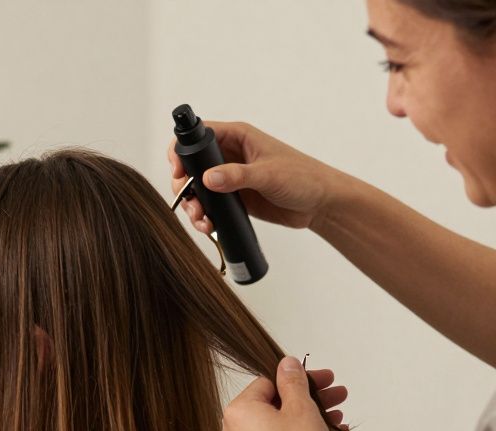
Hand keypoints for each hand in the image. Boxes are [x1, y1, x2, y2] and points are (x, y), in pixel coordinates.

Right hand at [167, 121, 344, 234]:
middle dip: (184, 187)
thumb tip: (207, 178)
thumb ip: (237, 175)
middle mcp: (228, 155)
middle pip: (190, 166)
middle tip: (190, 203)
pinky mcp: (231, 197)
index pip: (197, 137)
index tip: (178, 173)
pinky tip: (209, 226)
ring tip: (202, 221)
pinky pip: (208, 204)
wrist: (320, 204)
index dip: (181, 152)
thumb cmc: (304, 177)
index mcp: (237, 137)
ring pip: (195, 188)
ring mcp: (228, 177)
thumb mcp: (269, 174)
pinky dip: (203, 216)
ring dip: (192, 206)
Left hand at [221, 358, 349, 430]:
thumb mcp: (301, 407)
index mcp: (237, 412)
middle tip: (336, 393)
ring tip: (339, 415)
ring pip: (280, 427)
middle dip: (308, 398)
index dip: (298, 379)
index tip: (323, 379)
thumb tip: (286, 363)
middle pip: (274, 405)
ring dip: (309, 417)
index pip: (266, 383)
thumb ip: (293, 381)